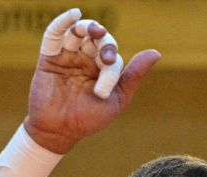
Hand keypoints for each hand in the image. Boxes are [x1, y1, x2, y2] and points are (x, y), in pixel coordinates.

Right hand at [23, 9, 160, 153]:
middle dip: (103, 41)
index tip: (104, 90)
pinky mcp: (49, 57)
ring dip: (87, 27)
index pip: (112, 56)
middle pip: (96, 39)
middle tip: (105, 55)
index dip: (111, 64)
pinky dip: (63, 22)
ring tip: (94, 30)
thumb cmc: (89, 119)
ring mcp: (68, 57)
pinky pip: (55, 34)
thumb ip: (134, 75)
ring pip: (78, 33)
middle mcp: (86, 60)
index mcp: (102, 70)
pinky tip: (74, 14)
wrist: (60, 131)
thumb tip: (156, 53)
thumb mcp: (117, 98)